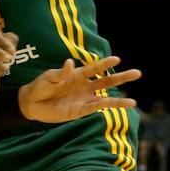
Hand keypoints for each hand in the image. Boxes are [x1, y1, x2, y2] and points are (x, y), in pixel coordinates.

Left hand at [17, 56, 139, 123]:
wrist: (32, 103)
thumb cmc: (41, 86)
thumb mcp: (49, 77)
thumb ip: (61, 73)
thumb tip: (70, 64)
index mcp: (78, 74)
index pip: (95, 68)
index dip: (105, 64)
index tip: (117, 59)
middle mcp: (84, 86)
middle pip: (107, 81)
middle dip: (122, 78)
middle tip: (137, 73)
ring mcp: (83, 99)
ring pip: (105, 99)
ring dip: (119, 101)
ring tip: (134, 102)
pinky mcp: (79, 111)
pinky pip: (94, 109)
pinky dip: (104, 107)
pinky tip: (116, 107)